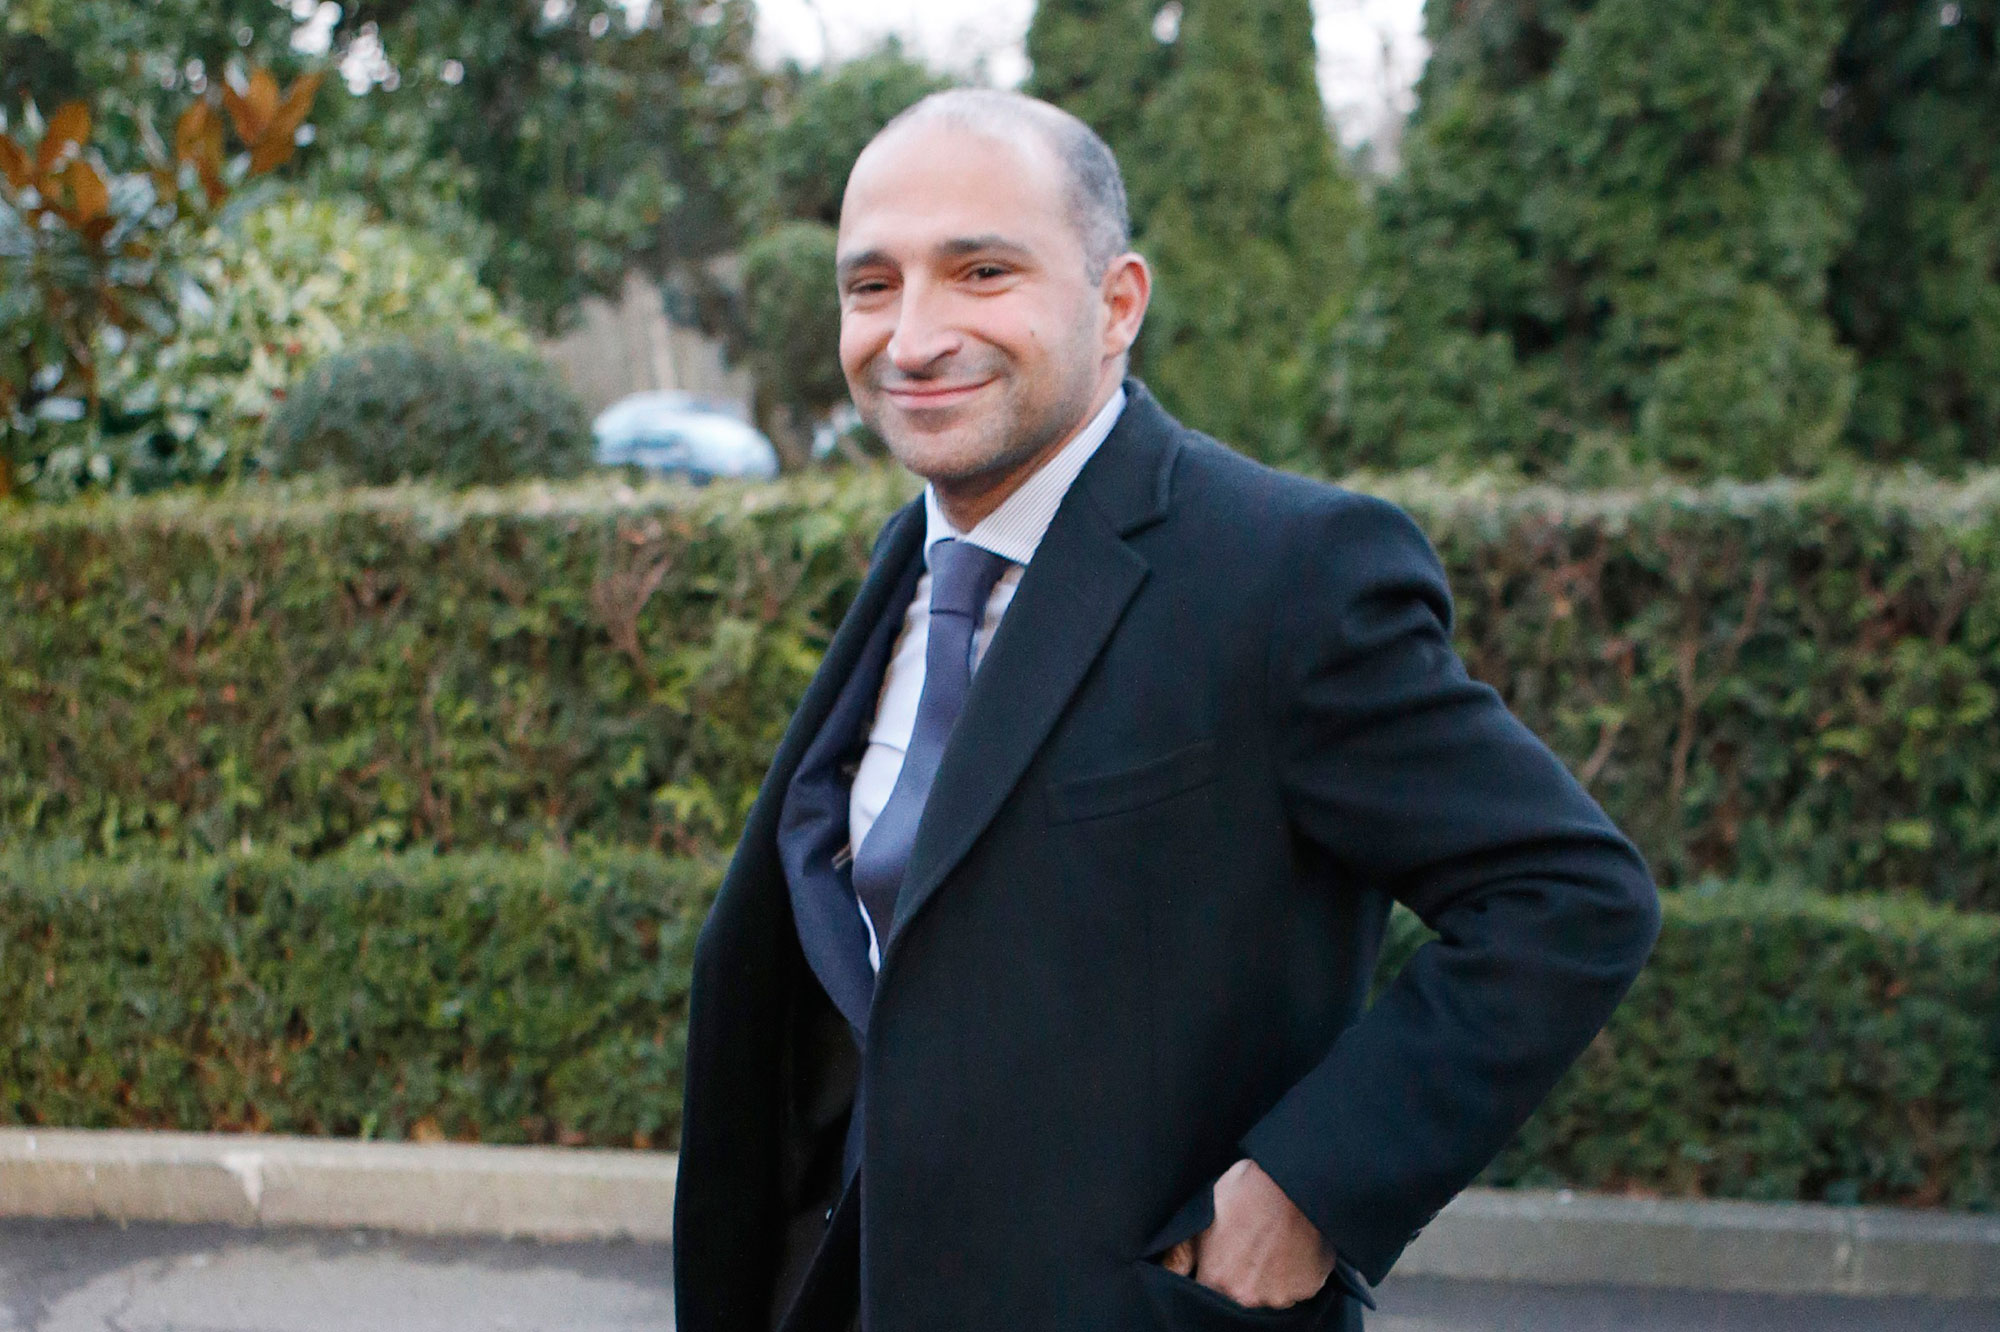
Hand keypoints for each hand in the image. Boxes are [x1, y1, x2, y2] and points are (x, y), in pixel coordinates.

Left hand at [1160, 1158, 1335, 1308]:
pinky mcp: (1309, 1287)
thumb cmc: (1243, 1192)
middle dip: (1242, 1280)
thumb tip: (1168, 1275)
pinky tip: (1290, 1247)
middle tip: (1249, 1250)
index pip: (1210, 1295)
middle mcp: (1248, 1298)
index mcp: (1218, 1282)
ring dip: (1269, 1279)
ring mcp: (1282, 1296)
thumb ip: (1180, 1254)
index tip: (1223, 1261)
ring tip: (1271, 1245)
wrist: (1289, 1180)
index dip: (1215, 1278)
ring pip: (1271, 1296)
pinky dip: (1294, 1275)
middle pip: (1241, 1299)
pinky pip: (1298, 1289)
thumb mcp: (1201, 1216)